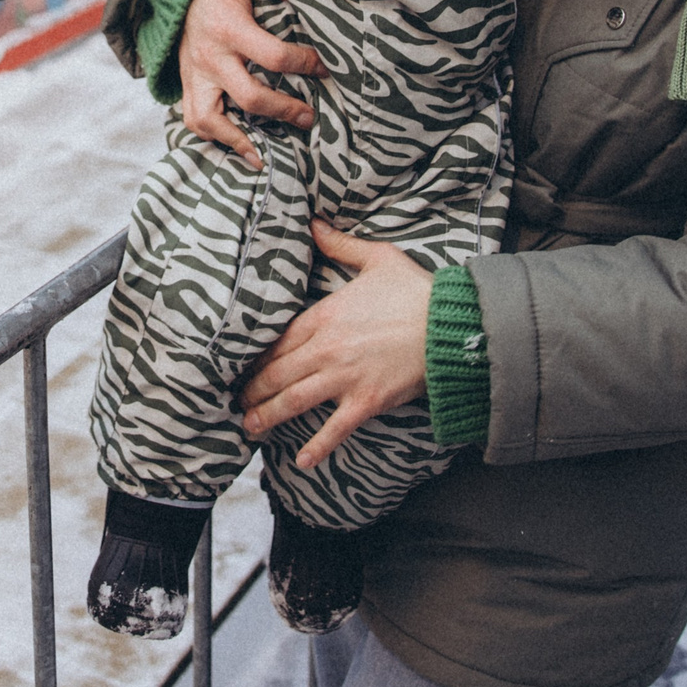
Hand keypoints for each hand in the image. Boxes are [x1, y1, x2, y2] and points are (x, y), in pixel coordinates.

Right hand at [178, 0, 324, 168]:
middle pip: (251, 98)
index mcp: (228, 28)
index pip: (274, 57)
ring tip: (269, 152)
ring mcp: (195, 75)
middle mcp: (209, 57)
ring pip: (211, 121)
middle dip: (285, 110)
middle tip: (310, 116)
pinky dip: (217, 138)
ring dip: (241, 140)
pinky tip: (244, 148)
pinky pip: (195, 120)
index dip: (304, 65)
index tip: (323, 66)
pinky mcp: (188, 84)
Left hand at [239, 222, 432, 469]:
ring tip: (250, 428)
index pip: (278, 342)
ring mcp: (344, 378)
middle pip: (278, 374)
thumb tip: (314, 223)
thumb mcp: (377, 259)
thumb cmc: (417, 292)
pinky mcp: (366, 402)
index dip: (256, 359)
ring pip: (294, 401)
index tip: (241, 368)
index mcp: (324, 316)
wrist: (451, 325)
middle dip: (253, 391)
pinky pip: (334, 429)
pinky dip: (317, 447)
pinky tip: (301, 462)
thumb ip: (340, 244)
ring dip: (268, 416)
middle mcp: (326, 349)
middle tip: (236, 404)